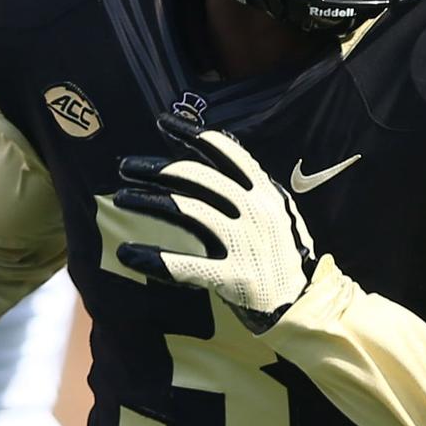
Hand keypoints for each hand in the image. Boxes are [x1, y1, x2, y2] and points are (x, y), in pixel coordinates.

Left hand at [112, 132, 320, 330]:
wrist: (304, 303)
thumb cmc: (282, 255)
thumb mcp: (274, 210)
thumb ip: (247, 187)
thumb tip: (214, 154)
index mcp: (264, 191)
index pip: (225, 152)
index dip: (191, 134)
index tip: (163, 123)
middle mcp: (255, 210)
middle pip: (197, 177)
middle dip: (157, 168)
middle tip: (126, 166)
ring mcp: (244, 243)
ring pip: (187, 211)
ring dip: (148, 201)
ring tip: (120, 198)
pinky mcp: (234, 277)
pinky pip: (186, 266)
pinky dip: (154, 259)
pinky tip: (128, 254)